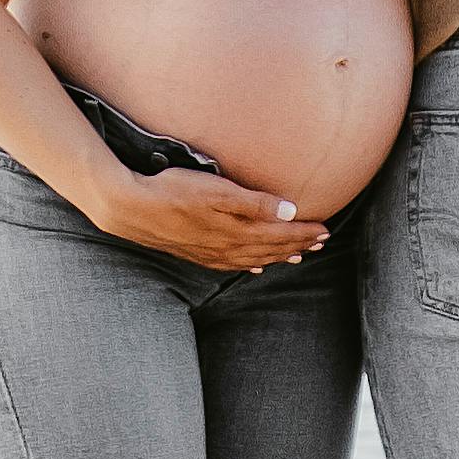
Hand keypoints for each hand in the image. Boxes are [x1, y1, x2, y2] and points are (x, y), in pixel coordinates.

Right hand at [102, 163, 331, 272]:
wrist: (132, 209)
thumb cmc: (174, 192)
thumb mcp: (218, 190)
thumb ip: (255, 202)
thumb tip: (291, 211)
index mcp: (238, 231)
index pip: (282, 234)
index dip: (305, 233)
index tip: (326, 230)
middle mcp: (229, 248)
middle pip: (272, 249)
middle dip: (298, 246)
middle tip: (321, 243)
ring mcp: (212, 254)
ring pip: (255, 259)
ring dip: (278, 256)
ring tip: (297, 256)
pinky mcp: (198, 254)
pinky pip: (234, 265)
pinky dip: (252, 265)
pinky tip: (256, 267)